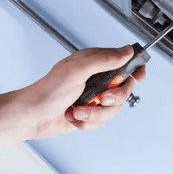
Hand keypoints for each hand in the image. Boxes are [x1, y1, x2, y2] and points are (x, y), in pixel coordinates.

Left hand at [21, 46, 145, 139]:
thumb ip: (104, 60)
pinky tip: (73, 117)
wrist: (33, 116)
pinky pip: (102, 122)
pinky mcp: (89, 114)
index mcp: (94, 63)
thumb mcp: (78, 69)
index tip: (139, 77)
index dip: (135, 69)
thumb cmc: (49, 89)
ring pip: (114, 109)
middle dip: (113, 97)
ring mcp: (93, 98)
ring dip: (95, 113)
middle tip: (100, 98)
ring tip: (77, 110)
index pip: (124, 61)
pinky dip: (87, 122)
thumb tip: (127, 51)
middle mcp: (96, 79)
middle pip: (124, 89)